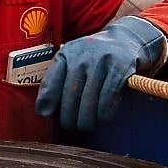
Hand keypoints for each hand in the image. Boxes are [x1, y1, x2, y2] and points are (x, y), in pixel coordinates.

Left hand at [35, 16, 165, 131]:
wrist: (125, 39)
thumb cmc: (91, 57)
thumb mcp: (71, 61)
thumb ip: (54, 82)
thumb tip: (42, 112)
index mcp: (66, 54)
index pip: (52, 79)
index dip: (47, 99)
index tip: (45, 115)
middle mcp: (82, 56)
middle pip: (71, 94)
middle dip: (69, 116)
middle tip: (71, 127)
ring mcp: (102, 61)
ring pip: (90, 99)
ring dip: (86, 119)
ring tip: (85, 126)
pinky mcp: (120, 67)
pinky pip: (109, 96)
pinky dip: (104, 112)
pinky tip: (103, 118)